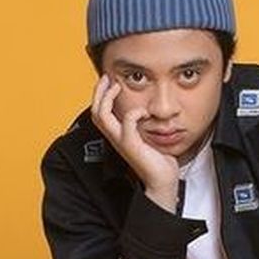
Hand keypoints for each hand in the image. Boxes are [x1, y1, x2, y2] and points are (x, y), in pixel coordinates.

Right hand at [91, 74, 179, 210]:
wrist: (162, 180)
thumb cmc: (157, 158)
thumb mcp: (147, 135)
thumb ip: (143, 123)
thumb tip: (147, 107)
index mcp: (117, 135)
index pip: (99, 112)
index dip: (100, 95)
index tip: (109, 80)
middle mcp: (115, 137)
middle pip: (95, 112)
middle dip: (99, 92)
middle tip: (108, 78)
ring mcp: (122, 141)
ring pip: (103, 116)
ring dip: (108, 98)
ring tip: (117, 87)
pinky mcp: (132, 145)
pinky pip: (127, 123)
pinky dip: (135, 112)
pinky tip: (145, 111)